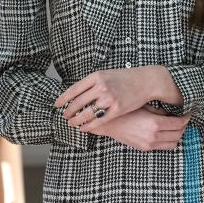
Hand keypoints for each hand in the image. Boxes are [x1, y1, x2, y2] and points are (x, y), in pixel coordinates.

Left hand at [55, 66, 179, 125]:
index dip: (63, 98)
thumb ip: (93, 82)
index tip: (56, 104)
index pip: (74, 89)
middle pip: (78, 102)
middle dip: (69, 111)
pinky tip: (84, 128)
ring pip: (86, 113)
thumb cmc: (126, 77)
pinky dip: (89, 126)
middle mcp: (101, 86)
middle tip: (64, 116)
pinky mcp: (117, 109)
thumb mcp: (107, 74)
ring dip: (77, 120)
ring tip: (72, 123)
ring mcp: (109, 98)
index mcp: (97, 76)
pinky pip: (98, 120)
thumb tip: (77, 92)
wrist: (146, 81)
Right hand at [80, 105, 190, 150]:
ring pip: (173, 143)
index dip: (186, 118)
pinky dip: (168, 140)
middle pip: (178, 134)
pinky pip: (163, 147)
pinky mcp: (144, 148)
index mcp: (155, 123)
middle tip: (183, 118)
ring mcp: (149, 144)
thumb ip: (160, 111)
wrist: (108, 122)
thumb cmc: (125, 110)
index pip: (179, 123)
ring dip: (177, 135)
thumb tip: (172, 113)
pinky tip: (165, 132)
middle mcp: (153, 136)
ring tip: (176, 126)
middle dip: (184, 126)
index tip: (188, 112)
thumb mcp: (144, 105)